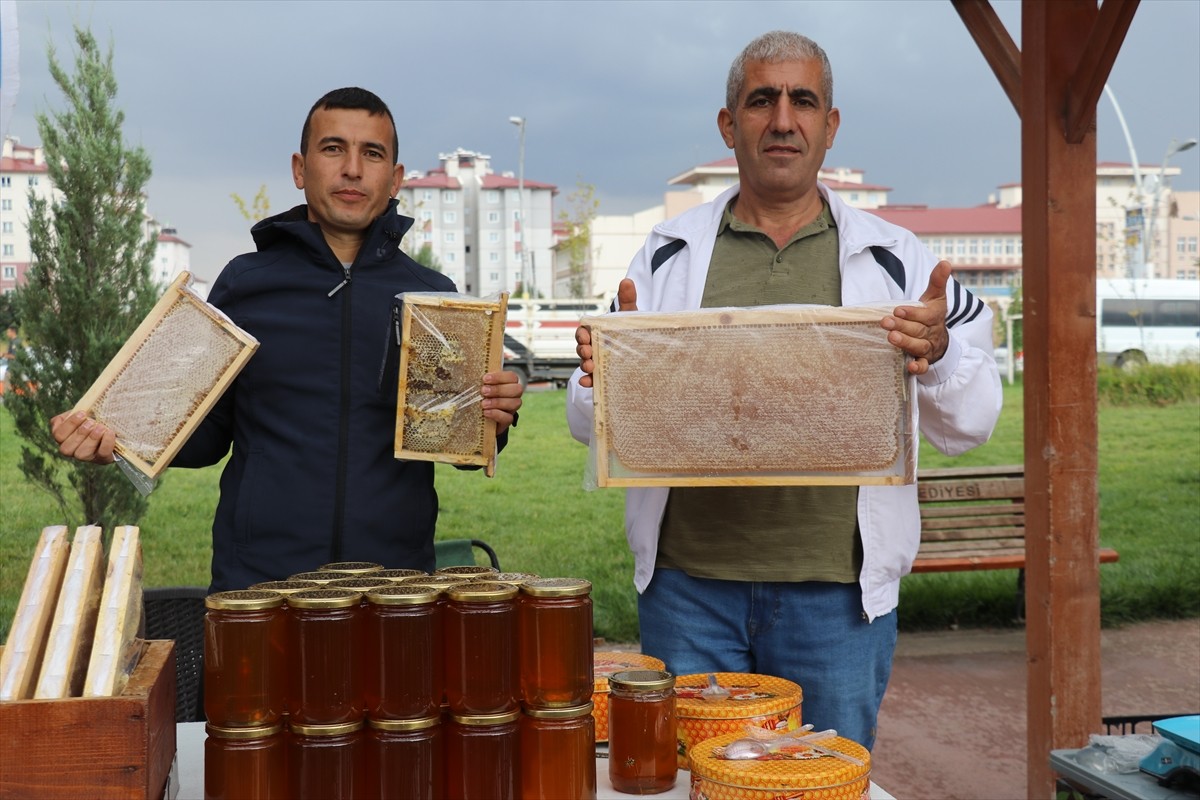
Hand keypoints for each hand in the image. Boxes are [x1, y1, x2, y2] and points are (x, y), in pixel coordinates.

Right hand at [51, 410, 116, 464]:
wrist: (115, 428)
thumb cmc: (95, 418)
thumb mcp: (85, 412)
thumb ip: (79, 409)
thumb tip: (82, 406)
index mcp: (64, 437)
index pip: (58, 434)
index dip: (69, 424)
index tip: (83, 413)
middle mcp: (72, 449)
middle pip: (66, 448)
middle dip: (79, 433)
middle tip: (91, 422)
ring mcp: (87, 456)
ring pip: (81, 454)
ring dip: (91, 439)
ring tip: (101, 427)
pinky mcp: (102, 459)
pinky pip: (102, 454)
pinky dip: (106, 442)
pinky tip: (110, 432)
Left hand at [481, 371, 523, 433]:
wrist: (477, 418)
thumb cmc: (478, 397)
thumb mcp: (478, 387)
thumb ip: (479, 380)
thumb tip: (468, 370)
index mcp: (508, 383)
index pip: (512, 377)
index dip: (500, 377)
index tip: (485, 379)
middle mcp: (513, 395)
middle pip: (517, 389)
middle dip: (499, 390)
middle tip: (483, 391)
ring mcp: (511, 408)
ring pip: (515, 403)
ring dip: (498, 402)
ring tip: (483, 404)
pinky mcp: (507, 420)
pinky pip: (508, 418)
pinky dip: (497, 414)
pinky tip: (486, 413)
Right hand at [577, 278, 637, 387]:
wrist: (646, 351)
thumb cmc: (631, 331)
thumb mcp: (630, 316)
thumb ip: (628, 299)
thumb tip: (627, 281)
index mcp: (597, 332)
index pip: (583, 332)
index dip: (581, 334)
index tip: (586, 335)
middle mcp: (594, 347)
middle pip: (582, 348)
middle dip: (581, 349)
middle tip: (587, 351)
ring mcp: (597, 362)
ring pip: (585, 364)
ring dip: (584, 365)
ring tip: (590, 366)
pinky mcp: (603, 376)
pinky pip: (592, 379)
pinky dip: (587, 381)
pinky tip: (587, 382)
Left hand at [881, 260, 951, 374]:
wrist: (941, 340)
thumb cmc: (932, 316)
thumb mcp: (936, 298)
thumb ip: (937, 281)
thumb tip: (945, 262)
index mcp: (935, 316)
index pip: (925, 315)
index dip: (912, 313)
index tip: (897, 309)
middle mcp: (932, 332)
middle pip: (918, 330)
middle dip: (902, 326)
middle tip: (886, 322)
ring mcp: (928, 348)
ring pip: (918, 346)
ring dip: (906, 342)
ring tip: (891, 337)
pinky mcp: (924, 361)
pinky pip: (923, 366)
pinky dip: (918, 368)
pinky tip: (910, 367)